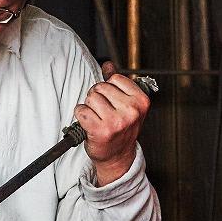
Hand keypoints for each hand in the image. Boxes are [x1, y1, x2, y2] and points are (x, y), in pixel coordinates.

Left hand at [73, 61, 149, 185]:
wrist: (118, 156)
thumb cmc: (121, 129)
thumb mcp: (126, 104)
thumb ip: (118, 84)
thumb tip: (108, 65)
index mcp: (141, 101)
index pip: (115, 79)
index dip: (108, 88)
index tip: (112, 101)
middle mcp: (131, 111)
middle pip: (100, 87)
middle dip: (97, 97)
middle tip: (103, 112)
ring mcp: (116, 121)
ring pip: (90, 98)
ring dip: (89, 107)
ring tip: (97, 118)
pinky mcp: (101, 130)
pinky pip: (81, 111)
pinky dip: (80, 116)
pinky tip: (89, 123)